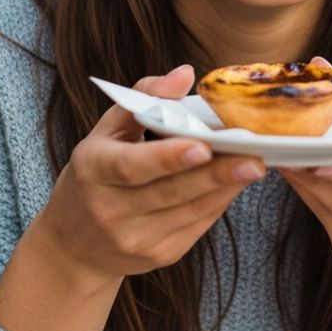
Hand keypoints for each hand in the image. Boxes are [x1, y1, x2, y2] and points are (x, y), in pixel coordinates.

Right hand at [33, 65, 264, 282]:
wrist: (76, 242)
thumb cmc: (97, 172)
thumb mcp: (108, 129)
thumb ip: (146, 96)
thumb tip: (186, 74)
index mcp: (94, 171)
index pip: (132, 166)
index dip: (168, 157)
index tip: (204, 146)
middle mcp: (110, 210)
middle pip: (170, 191)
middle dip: (216, 174)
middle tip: (253, 156)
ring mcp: (135, 239)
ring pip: (190, 210)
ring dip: (226, 187)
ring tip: (255, 164)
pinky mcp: (159, 255)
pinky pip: (198, 225)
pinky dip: (220, 201)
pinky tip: (237, 182)